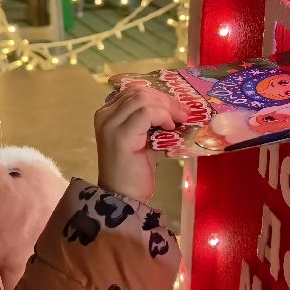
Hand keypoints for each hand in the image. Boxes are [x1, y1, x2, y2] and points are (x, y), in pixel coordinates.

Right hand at [94, 85, 185, 203]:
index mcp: (107, 113)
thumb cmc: (134, 171)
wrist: (123, 198)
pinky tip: (170, 128)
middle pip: (139, 92)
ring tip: (179, 120)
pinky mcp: (121, 135)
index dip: (159, 95)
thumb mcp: (143, 139)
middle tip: (184, 113)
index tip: (177, 107)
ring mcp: (110, 124)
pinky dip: (162, 116)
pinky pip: (146, 112)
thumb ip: (151, 122)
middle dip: (166, 99)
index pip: (134, 91)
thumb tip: (178, 109)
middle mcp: (105, 115)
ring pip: (143, 98)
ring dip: (167, 107)